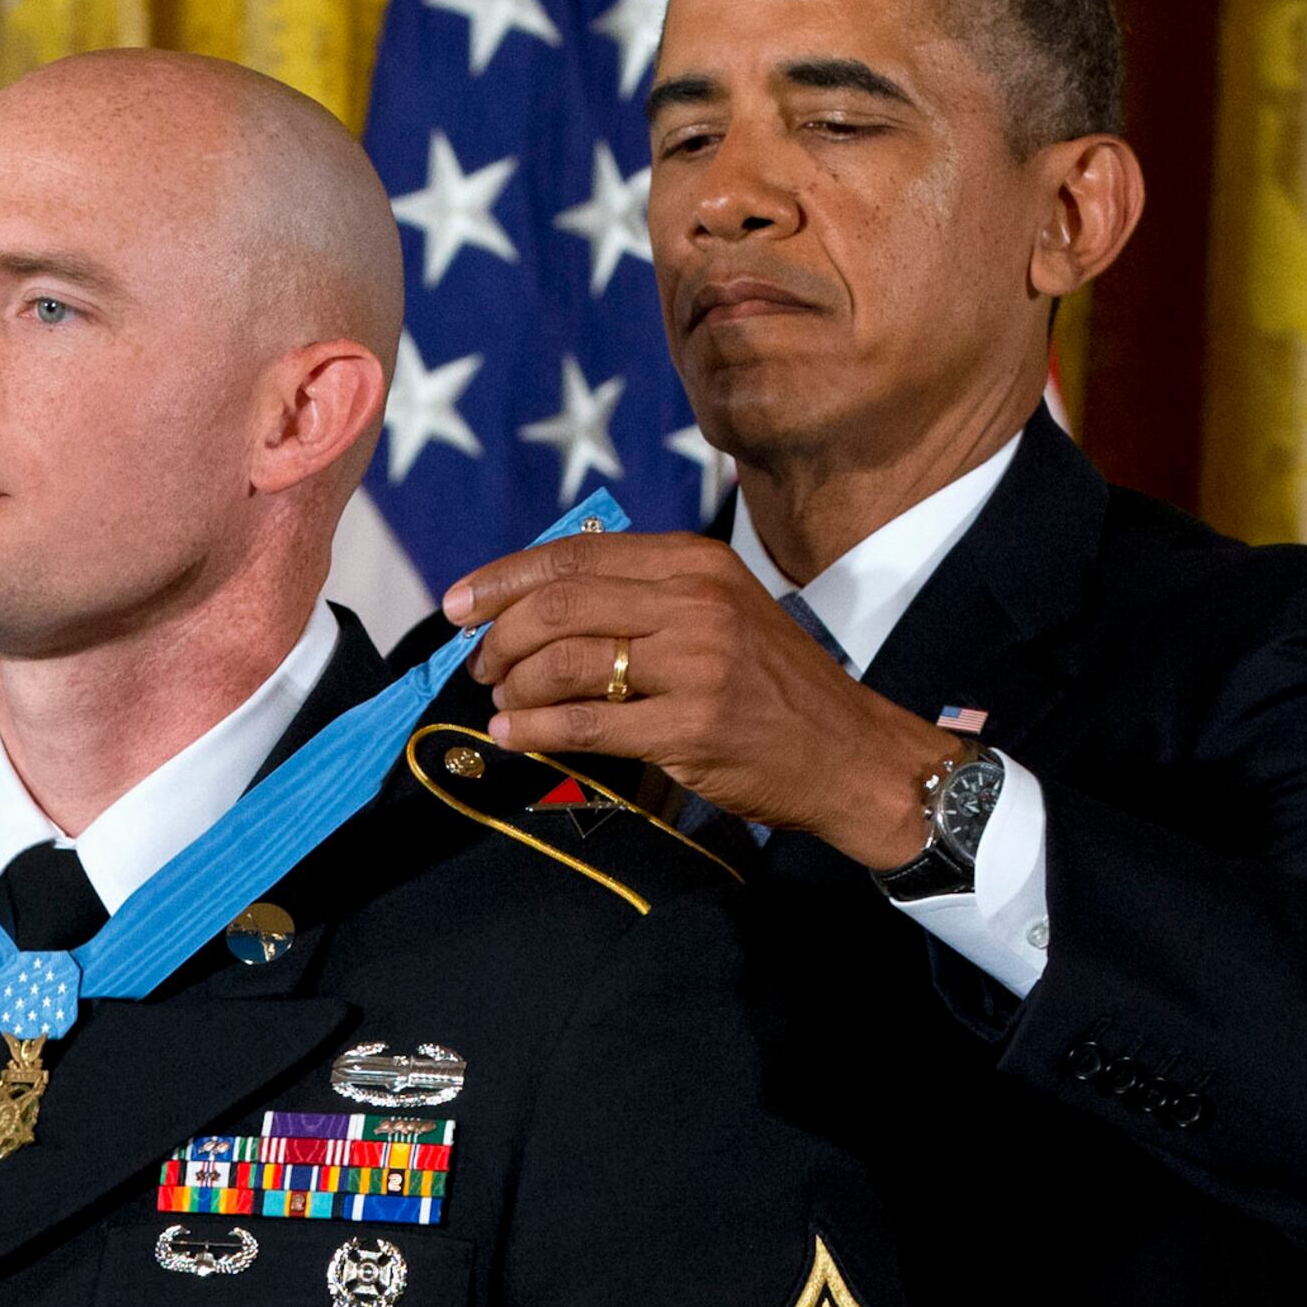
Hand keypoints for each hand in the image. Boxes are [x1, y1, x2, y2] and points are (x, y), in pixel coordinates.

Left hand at [445, 530, 961, 869]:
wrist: (849, 750)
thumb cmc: (772, 683)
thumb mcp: (720, 610)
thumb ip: (643, 594)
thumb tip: (540, 597)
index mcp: (694, 563)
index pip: (575, 555)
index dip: (502, 579)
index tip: (458, 604)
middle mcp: (695, 602)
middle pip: (559, 604)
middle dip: (500, 635)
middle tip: (478, 663)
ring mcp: (695, 664)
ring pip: (565, 661)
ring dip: (514, 684)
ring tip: (501, 700)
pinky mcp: (691, 726)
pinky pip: (586, 724)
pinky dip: (534, 728)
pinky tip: (512, 733)